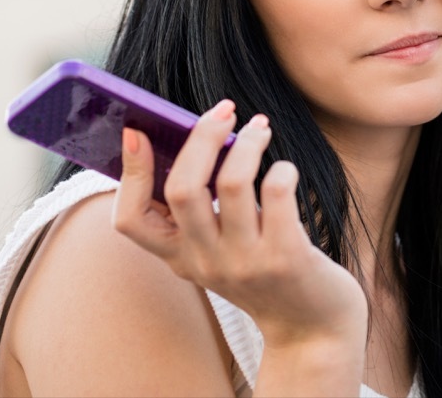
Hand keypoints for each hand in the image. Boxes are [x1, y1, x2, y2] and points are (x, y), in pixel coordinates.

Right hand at [112, 100, 367, 353]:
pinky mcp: (287, 257)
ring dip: (247, 143)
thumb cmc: (265, 271)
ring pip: (231, 182)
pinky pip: (275, 192)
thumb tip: (199, 136)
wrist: (313, 329)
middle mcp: (205, 262)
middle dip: (201, 137)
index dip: (129, 173)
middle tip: (224, 111)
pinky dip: (281, 169)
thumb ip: (203, 210)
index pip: (129, 220)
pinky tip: (285, 170)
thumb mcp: (220, 249)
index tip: (137, 131)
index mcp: (179, 258)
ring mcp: (245, 262)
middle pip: (182, 188)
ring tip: (260, 129)